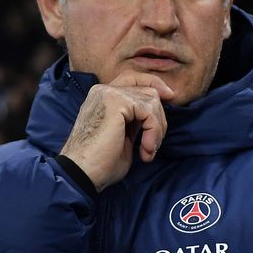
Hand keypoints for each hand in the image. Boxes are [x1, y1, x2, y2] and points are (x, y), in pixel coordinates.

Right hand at [59, 72, 172, 191]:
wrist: (82, 173)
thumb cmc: (100, 162)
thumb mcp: (123, 135)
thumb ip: (135, 119)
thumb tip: (157, 111)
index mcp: (103, 97)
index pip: (134, 79)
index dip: (155, 84)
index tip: (170, 97)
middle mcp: (104, 90)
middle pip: (148, 90)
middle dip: (158, 118)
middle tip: (152, 146)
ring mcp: (109, 93)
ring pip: (152, 101)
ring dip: (156, 129)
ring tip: (147, 151)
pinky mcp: (116, 102)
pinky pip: (149, 112)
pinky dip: (153, 133)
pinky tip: (145, 151)